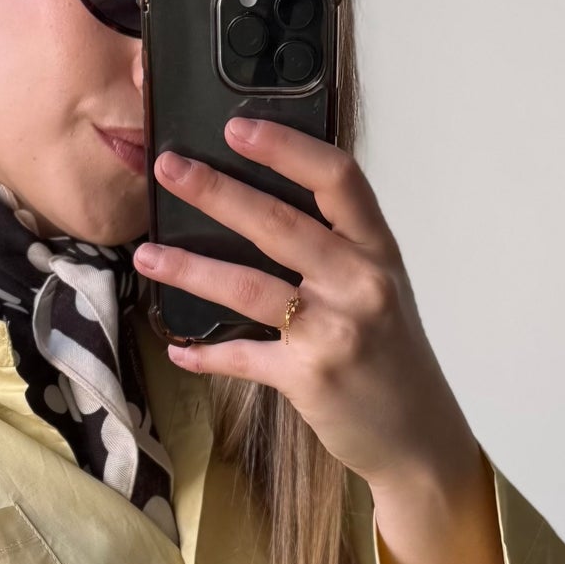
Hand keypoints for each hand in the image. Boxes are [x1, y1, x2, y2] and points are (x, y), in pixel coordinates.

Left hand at [133, 122, 478, 501]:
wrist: (418, 436)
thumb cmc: (392, 359)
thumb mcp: (378, 291)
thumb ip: (336, 252)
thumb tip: (261, 214)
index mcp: (377, 250)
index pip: (336, 178)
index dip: (285, 147)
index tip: (237, 127)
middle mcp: (360, 282)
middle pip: (278, 222)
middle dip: (215, 191)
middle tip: (169, 168)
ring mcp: (335, 330)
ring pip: (248, 286)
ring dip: (189, 268)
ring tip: (146, 255)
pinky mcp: (309, 376)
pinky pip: (242, 356)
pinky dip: (205, 353)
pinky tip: (178, 348)